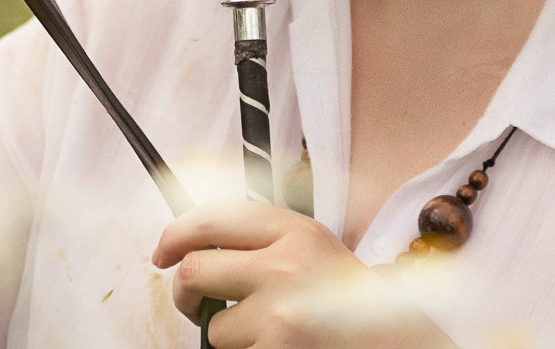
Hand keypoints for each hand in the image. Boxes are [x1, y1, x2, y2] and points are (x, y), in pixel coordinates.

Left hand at [155, 204, 455, 348]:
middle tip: (191, 301)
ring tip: (262, 332)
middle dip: (183, 291)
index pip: (211, 218)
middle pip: (195, 270)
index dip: (174, 234)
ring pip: (211, 325)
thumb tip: (193, 244)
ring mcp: (281, 312)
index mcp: (295, 230)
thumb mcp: (312, 250)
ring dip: (225, 335)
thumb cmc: (346, 302)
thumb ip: (263, 241)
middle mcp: (286, 265)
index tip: (162, 252)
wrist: (392, 341)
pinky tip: (275, 347)